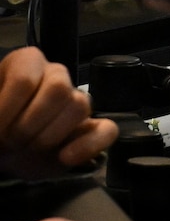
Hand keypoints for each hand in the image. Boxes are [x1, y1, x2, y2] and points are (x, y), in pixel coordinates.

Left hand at [0, 47, 115, 178]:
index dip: (7, 108)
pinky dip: (88, 146)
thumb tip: (2, 123)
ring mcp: (77, 100)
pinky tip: (65, 158)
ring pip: (80, 106)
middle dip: (28, 124)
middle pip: (58, 89)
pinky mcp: (92, 128)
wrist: (4, 149)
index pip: (25, 78)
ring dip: (50, 135)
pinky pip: (107, 130)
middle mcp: (55, 75)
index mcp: (27, 63)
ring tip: (28, 148)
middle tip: (9, 142)